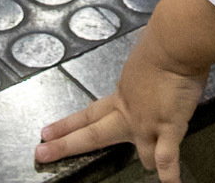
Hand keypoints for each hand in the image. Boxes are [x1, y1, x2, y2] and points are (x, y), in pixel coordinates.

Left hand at [35, 30, 206, 182]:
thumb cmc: (161, 44)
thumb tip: (146, 76)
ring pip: (140, 154)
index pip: (90, 113)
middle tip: (41, 152)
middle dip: (66, 144)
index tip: (46, 132)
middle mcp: (129, 114)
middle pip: (92, 135)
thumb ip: (141, 77)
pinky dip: (169, 174)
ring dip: (146, 159)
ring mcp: (146, 125)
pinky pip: (167, 158)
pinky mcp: (168, 129)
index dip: (68, 124)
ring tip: (150, 168)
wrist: (174, 45)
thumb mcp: (142, 61)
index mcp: (123, 96)